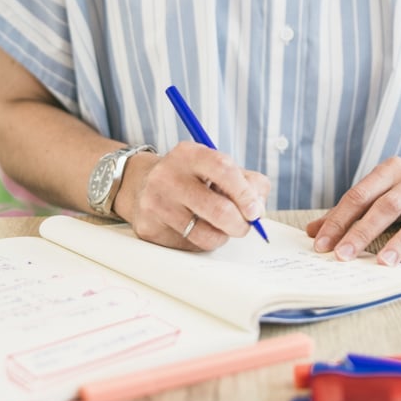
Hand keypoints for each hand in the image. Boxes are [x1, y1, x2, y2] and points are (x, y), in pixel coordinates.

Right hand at [116, 141, 269, 250]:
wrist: (143, 185)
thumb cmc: (192, 178)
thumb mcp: (218, 168)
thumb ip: (247, 183)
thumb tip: (258, 210)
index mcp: (188, 154)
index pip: (223, 169)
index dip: (245, 194)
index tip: (255, 211)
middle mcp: (168, 176)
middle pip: (219, 209)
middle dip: (240, 224)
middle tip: (244, 225)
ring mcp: (156, 203)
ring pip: (206, 235)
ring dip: (222, 236)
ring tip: (219, 227)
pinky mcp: (149, 228)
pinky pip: (190, 246)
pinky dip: (202, 242)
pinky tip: (197, 228)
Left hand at [306, 155, 400, 267]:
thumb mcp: (381, 190)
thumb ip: (350, 211)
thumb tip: (313, 232)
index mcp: (391, 169)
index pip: (359, 195)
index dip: (339, 220)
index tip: (322, 244)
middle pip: (387, 205)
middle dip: (363, 232)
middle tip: (344, 256)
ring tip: (384, 263)